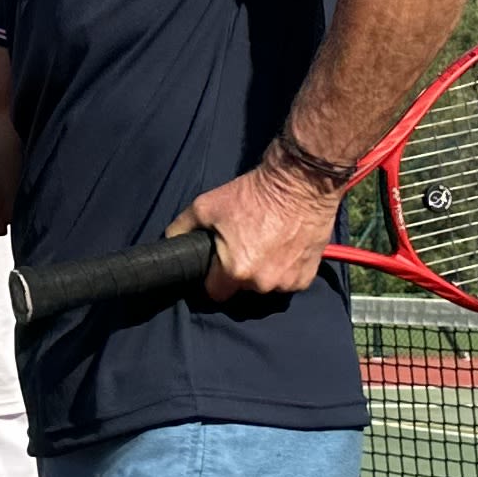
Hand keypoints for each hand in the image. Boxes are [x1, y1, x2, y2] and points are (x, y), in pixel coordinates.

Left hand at [177, 157, 344, 302]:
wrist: (299, 183)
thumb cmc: (252, 194)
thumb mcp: (206, 205)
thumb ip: (182, 228)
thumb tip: (170, 241)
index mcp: (235, 271)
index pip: (215, 293)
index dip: (213, 278)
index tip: (216, 265)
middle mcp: (262, 283)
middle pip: (242, 289)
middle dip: (240, 272)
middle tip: (244, 245)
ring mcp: (287, 283)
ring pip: (267, 286)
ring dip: (264, 272)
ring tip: (266, 244)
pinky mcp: (306, 277)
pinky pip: (290, 281)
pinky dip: (286, 269)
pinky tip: (284, 247)